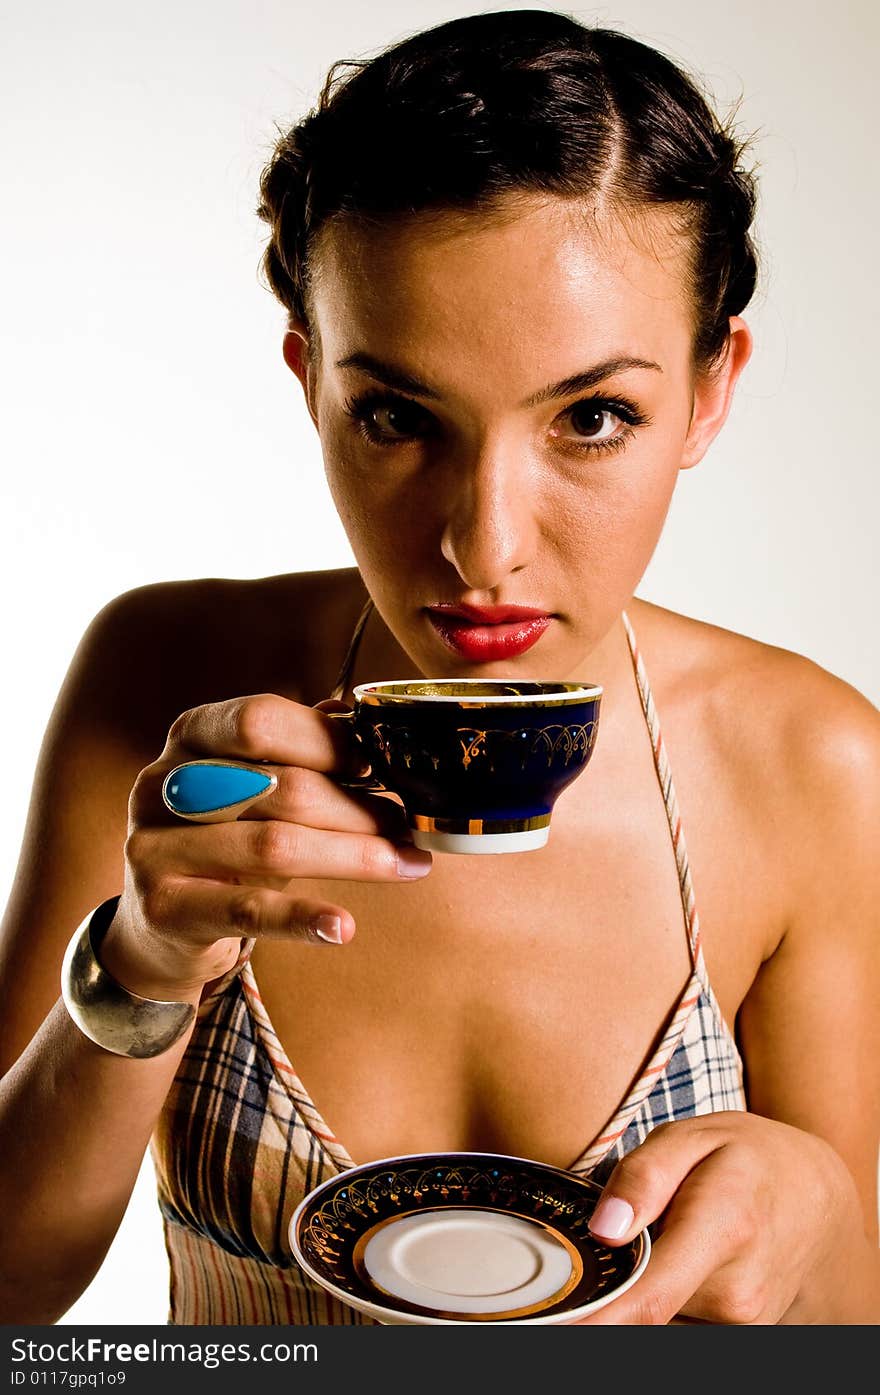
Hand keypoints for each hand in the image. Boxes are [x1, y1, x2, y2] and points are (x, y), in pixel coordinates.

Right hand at [102, 692, 432, 996]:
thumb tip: (357, 717)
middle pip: (279, 786)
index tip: (378, 765)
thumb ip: (295, 749)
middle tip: (406, 825)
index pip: (261, 720)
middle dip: (355, 807)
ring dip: (352, 856)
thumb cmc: (220, 840)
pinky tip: (343, 926)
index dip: (327, 740)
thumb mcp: (249, 785)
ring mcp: (155, 847)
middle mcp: (164, 785)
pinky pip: (247, 911)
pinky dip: (302, 917)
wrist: (156, 925)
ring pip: (272, 847)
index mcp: (190, 737)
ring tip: (404, 863)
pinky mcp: (164, 909)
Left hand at [576, 1113, 865, 1323]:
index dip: (593, 1320)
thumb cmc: (749, 1159)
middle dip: (612, 1273)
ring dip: (643, 1280)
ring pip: (656, 1312)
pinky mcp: (737, 1334)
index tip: (553, 1322)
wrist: (816, 1200)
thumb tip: (604, 1229)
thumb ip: (644, 1175)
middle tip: (622, 1229)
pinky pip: (676, 1318)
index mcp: (723, 1229)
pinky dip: (664, 1292)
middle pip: (639, 1303)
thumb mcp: (695, 1136)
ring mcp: (741, 1322)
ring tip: (669, 1234)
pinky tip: (681, 1259)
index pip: (646, 1298)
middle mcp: (736, 1292)